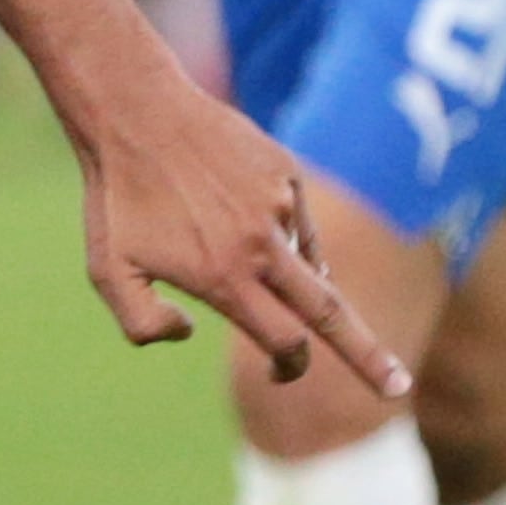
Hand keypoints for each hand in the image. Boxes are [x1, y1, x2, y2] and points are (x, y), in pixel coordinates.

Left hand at [73, 79, 408, 394]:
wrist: (134, 115)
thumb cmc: (114, 199)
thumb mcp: (108, 273)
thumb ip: (142, 323)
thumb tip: (191, 333)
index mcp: (225, 279)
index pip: (285, 343)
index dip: (289, 368)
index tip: (283, 373)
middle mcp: (264, 247)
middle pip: (332, 316)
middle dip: (369, 358)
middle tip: (397, 389)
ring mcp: (281, 207)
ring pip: (304, 261)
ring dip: (282, 273)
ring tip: (216, 240)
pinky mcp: (287, 174)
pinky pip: (296, 221)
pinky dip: (279, 233)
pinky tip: (236, 217)